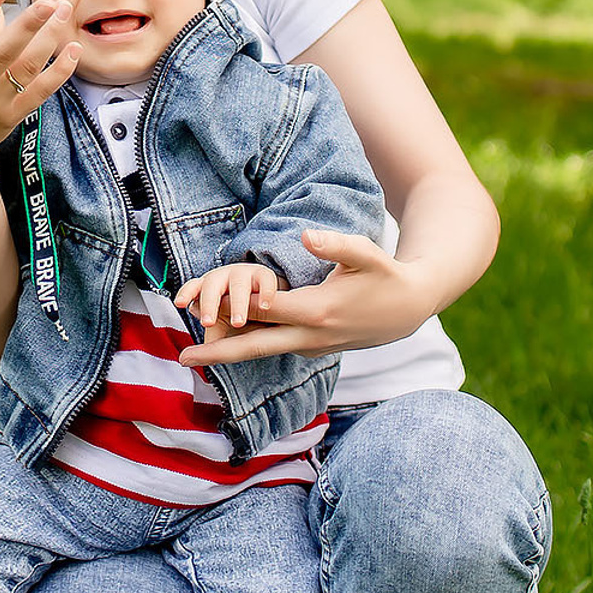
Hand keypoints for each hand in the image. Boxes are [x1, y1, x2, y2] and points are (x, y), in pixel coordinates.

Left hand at [177, 230, 443, 368]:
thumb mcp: (366, 254)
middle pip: (256, 346)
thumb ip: (335, 244)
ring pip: (265, 350)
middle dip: (219, 352)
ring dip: (231, 350)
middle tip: (182, 357)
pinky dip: (252, 345)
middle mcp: (311, 336)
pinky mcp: (314, 348)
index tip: (200, 307)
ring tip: (193, 349)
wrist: (409, 309)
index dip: (232, 306)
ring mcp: (312, 346)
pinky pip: (277, 347)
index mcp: (317, 311)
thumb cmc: (385, 276)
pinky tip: (228, 339)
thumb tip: (305, 235)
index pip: (264, 310)